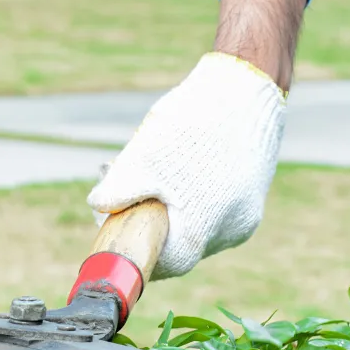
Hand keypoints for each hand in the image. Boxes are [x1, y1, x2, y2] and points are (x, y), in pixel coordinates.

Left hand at [87, 0, 304, 279]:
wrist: (247, 86)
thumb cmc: (192, 124)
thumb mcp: (142, 159)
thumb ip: (117, 190)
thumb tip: (98, 206)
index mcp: (204, 230)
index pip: (165, 263)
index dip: (135, 248)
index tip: (113, 230)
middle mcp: (233, 230)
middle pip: (180, 243)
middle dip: (146, 220)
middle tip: (120, 194)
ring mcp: (246, 212)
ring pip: (196, 224)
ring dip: (166, 206)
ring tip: (144, 170)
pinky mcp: (252, 194)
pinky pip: (213, 208)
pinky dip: (189, 196)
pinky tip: (173, 166)